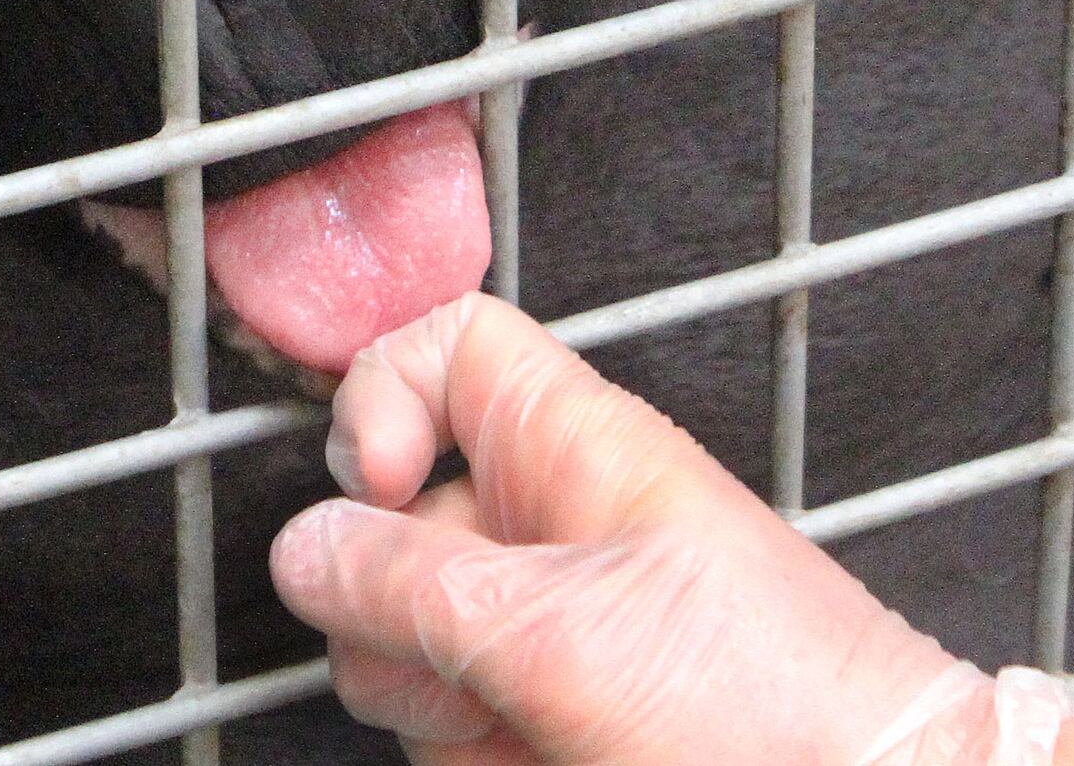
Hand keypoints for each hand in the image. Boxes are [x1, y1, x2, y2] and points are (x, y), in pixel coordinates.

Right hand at [268, 293, 1073, 765]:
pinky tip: (542, 764)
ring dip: (441, 705)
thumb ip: (411, 584)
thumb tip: (302, 549)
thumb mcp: (562, 632)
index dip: (381, 399)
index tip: (378, 488)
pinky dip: (479, 756)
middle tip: (471, 663)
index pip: (441, 348)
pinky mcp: (554, 713)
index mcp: (575, 449)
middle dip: (403, 614)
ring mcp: (554, 627)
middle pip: (396, 527)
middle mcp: (557, 525)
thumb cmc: (772, 702)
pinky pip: (456, 724)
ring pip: (413, 645)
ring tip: (528, 730)